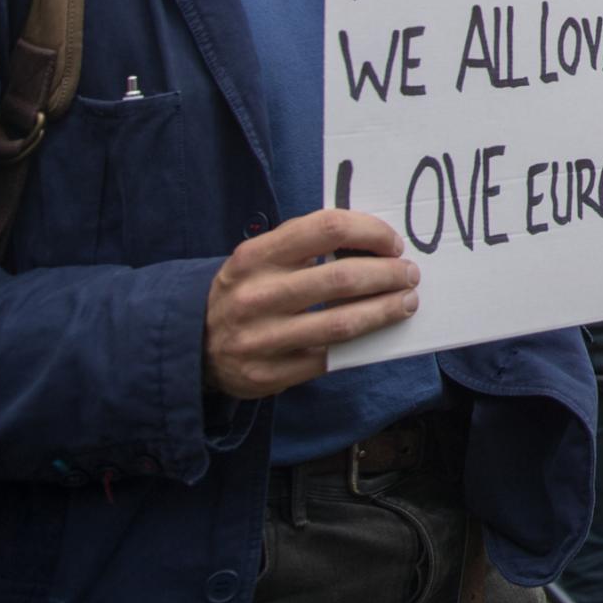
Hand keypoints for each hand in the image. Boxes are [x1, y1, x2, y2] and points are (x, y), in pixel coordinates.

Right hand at [202, 209, 418, 398]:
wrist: (193, 342)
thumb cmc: (248, 289)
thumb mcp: (262, 257)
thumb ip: (307, 242)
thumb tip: (375, 239)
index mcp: (256, 256)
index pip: (327, 228)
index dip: (370, 232)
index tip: (393, 243)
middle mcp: (254, 295)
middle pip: (341, 278)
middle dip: (387, 275)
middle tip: (409, 274)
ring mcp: (259, 338)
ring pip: (341, 323)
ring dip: (384, 311)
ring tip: (406, 302)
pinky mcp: (266, 374)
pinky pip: (328, 358)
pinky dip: (359, 343)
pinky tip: (375, 332)